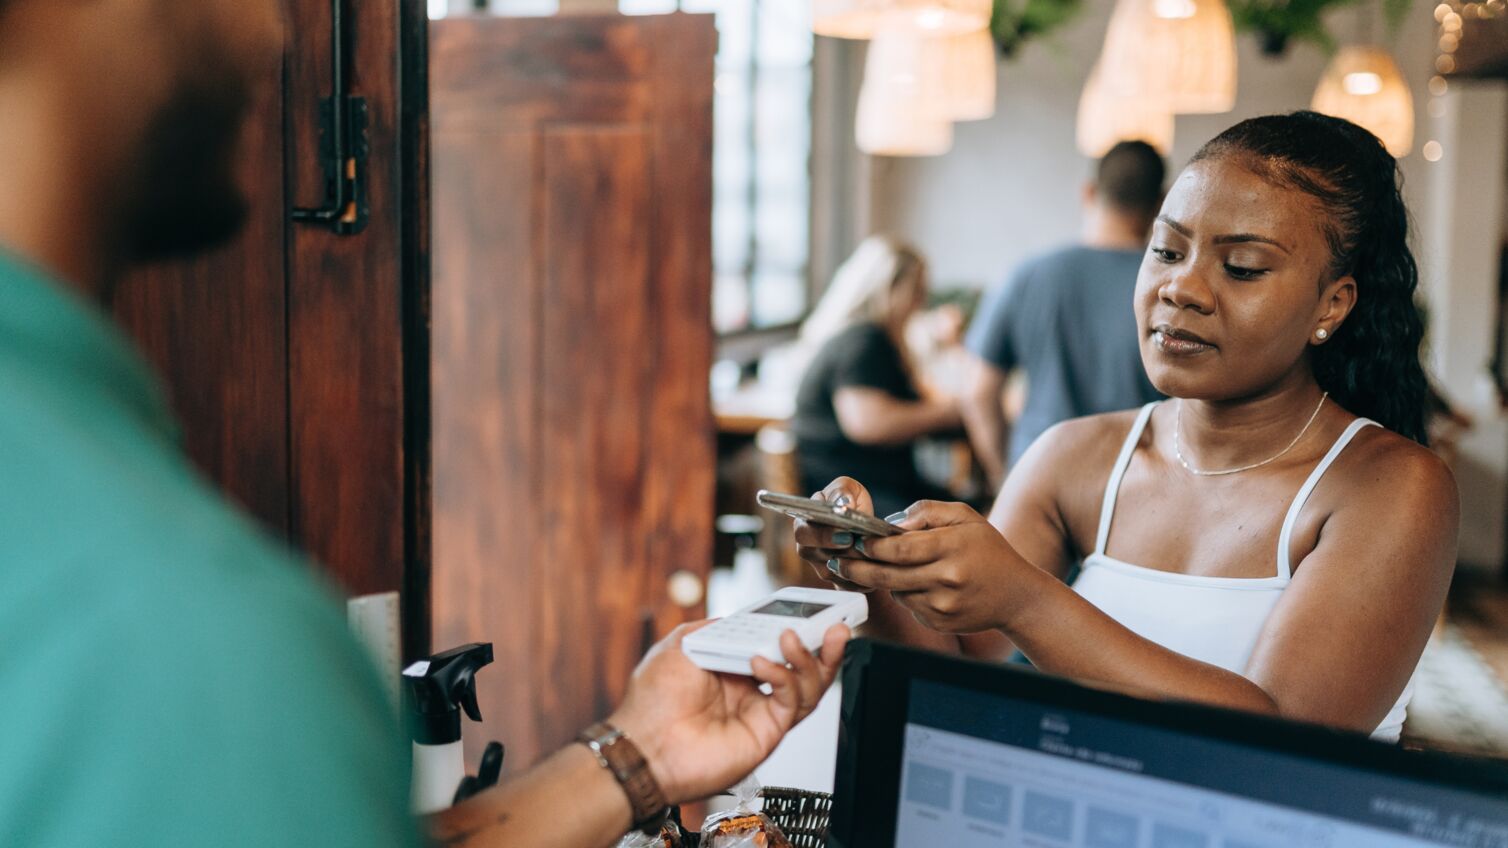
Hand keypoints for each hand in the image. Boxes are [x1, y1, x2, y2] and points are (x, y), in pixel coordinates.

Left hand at [608, 620, 848, 803]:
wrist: (644, 746)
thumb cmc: (653, 699)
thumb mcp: (682, 644)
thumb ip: (718, 628)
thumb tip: (745, 619)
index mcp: (732, 668)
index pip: (775, 645)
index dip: (796, 628)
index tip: (812, 610)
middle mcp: (751, 690)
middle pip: (801, 667)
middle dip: (821, 645)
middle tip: (833, 625)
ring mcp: (760, 713)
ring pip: (807, 686)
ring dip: (808, 658)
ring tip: (795, 636)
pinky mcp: (766, 733)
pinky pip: (790, 702)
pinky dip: (782, 677)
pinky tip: (762, 663)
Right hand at [792, 477, 885, 592]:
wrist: (863, 523)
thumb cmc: (851, 502)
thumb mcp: (849, 489)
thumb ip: (843, 492)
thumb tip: (843, 504)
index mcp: (804, 522)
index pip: (803, 532)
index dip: (823, 536)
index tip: (846, 534)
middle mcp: (808, 547)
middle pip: (813, 555)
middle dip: (839, 551)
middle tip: (861, 545)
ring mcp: (821, 566)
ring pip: (833, 573)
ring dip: (855, 565)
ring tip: (875, 554)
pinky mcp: (838, 581)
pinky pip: (848, 586)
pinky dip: (864, 578)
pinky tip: (879, 566)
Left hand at [833, 500, 1035, 633]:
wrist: (1017, 596)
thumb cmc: (988, 550)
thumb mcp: (965, 517)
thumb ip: (927, 513)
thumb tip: (891, 524)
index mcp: (951, 548)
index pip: (899, 548)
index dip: (872, 546)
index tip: (856, 540)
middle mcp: (946, 579)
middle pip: (888, 575)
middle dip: (858, 568)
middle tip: (838, 561)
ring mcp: (942, 605)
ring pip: (896, 591)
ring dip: (884, 580)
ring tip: (878, 567)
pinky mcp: (939, 622)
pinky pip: (909, 606)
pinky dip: (905, 594)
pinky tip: (916, 584)